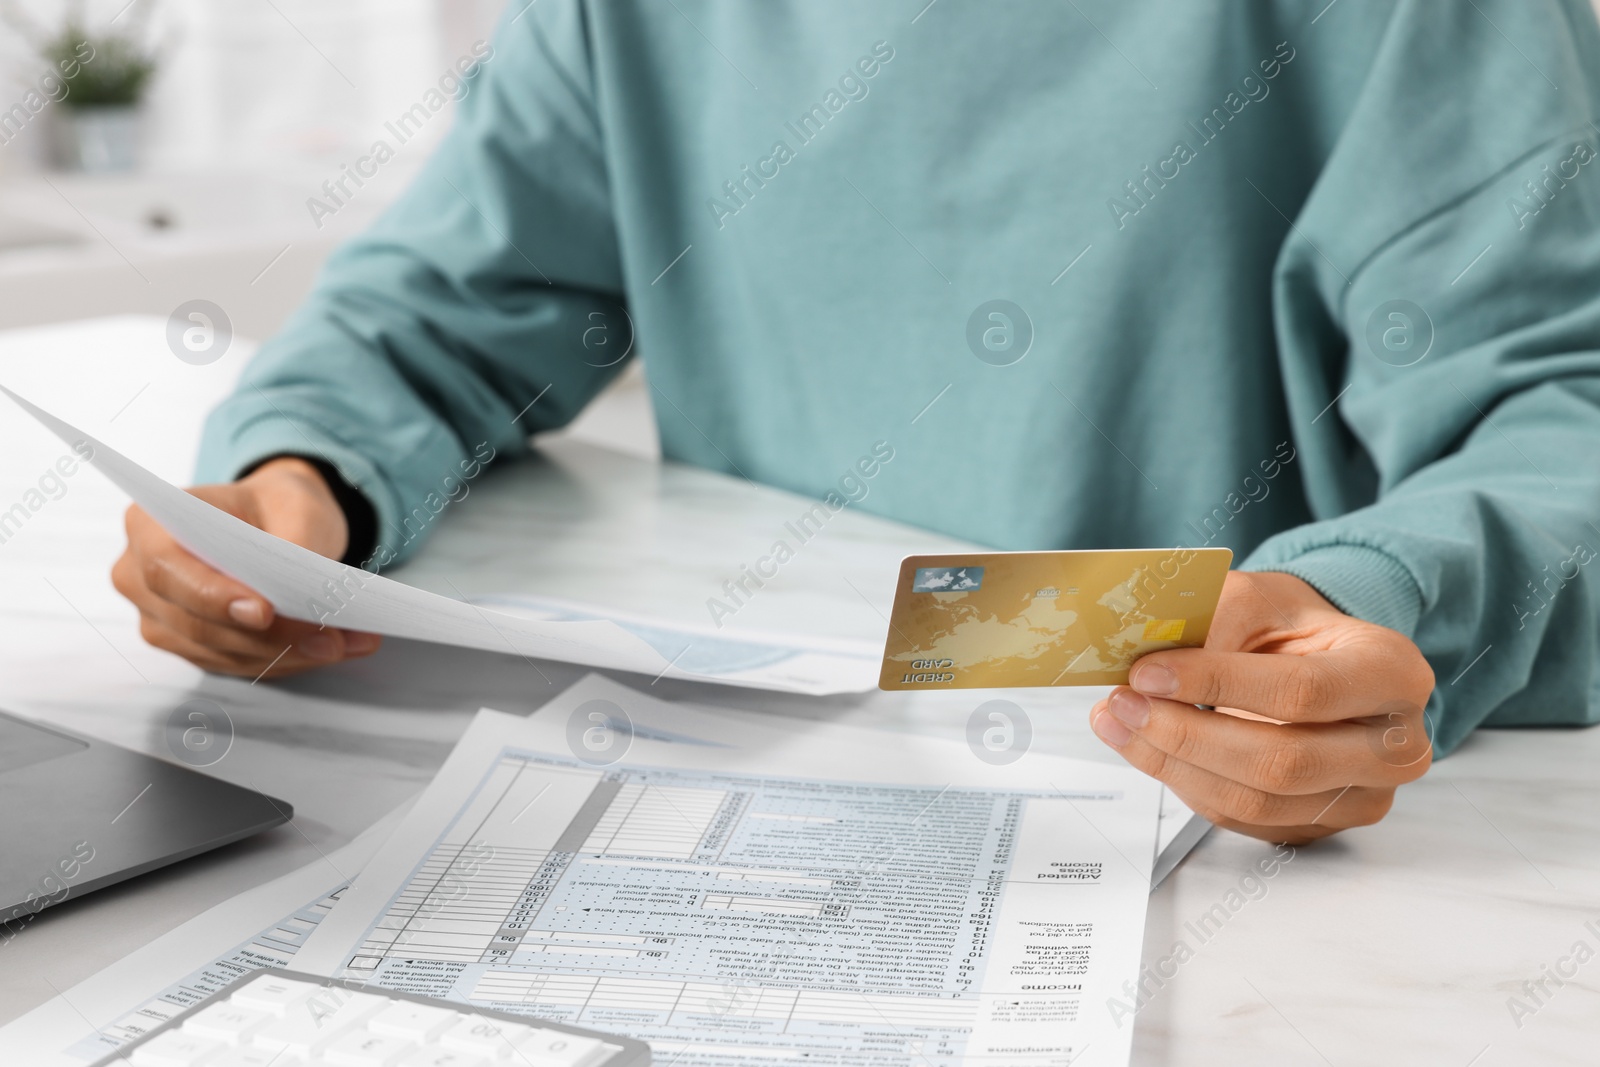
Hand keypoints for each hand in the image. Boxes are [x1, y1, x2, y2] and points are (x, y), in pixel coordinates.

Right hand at [112, 457, 381, 678]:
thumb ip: (296, 542)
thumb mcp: (297, 505)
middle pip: (198, 623)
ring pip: (222, 653)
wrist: (277, 521)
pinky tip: (331, 648)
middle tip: (333, 638)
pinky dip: (287, 660)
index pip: (168, 570)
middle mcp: (140, 575)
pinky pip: (237, 664)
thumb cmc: (275, 506)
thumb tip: (308, 594)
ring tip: (347, 642)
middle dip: (271, 637)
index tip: (264, 612)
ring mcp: (160, 617)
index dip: (213, 597)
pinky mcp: (190, 646)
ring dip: (288, 654)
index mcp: (150, 523)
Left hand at [1090, 570, 1433, 843]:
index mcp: (1391, 672)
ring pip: (1258, 801)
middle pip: (1283, 762)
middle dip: (1187, 736)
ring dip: (1174, 766)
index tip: (1147, 673)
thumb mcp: (1253, 598)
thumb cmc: (1289, 624)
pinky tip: (1151, 749)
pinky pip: (1244, 819)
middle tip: (1121, 704)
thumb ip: (1207, 624)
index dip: (1218, 685)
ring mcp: (1363, 796)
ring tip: (1119, 724)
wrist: (1318, 658)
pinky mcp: (1322, 825)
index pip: (1301, 692)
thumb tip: (1145, 664)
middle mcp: (1395, 745)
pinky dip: (1187, 785)